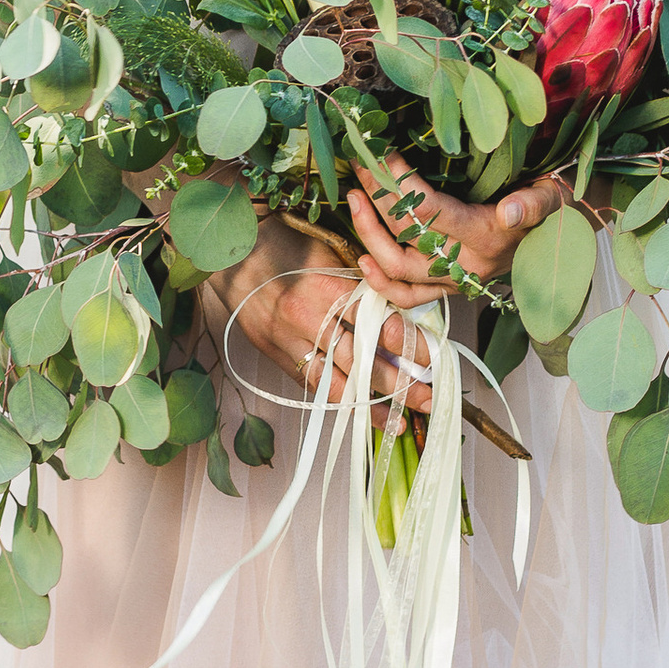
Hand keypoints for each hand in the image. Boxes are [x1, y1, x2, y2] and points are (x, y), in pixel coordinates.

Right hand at [202, 218, 440, 415]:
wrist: (234, 252)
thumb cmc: (290, 245)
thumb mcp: (332, 254)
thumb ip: (363, 285)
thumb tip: (403, 314)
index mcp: (329, 286)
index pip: (379, 324)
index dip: (410, 346)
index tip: (434, 361)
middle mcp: (309, 318)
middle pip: (362, 360)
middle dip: (400, 385)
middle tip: (430, 400)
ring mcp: (289, 340)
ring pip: (336, 382)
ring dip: (372, 405)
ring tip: (400, 423)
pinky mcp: (275, 355)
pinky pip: (311, 384)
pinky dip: (338, 401)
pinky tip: (360, 415)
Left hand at [347, 160, 581, 313]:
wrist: (556, 244)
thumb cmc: (549, 212)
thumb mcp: (551, 199)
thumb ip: (534, 203)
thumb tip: (511, 211)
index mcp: (486, 238)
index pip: (431, 211)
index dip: (402, 183)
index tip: (382, 153)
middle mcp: (466, 265)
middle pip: (406, 238)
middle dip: (377, 200)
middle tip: (360, 165)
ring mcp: (453, 282)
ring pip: (398, 270)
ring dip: (369, 235)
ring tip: (354, 199)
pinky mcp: (446, 290)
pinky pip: (406, 297)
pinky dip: (381, 282)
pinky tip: (363, 257)